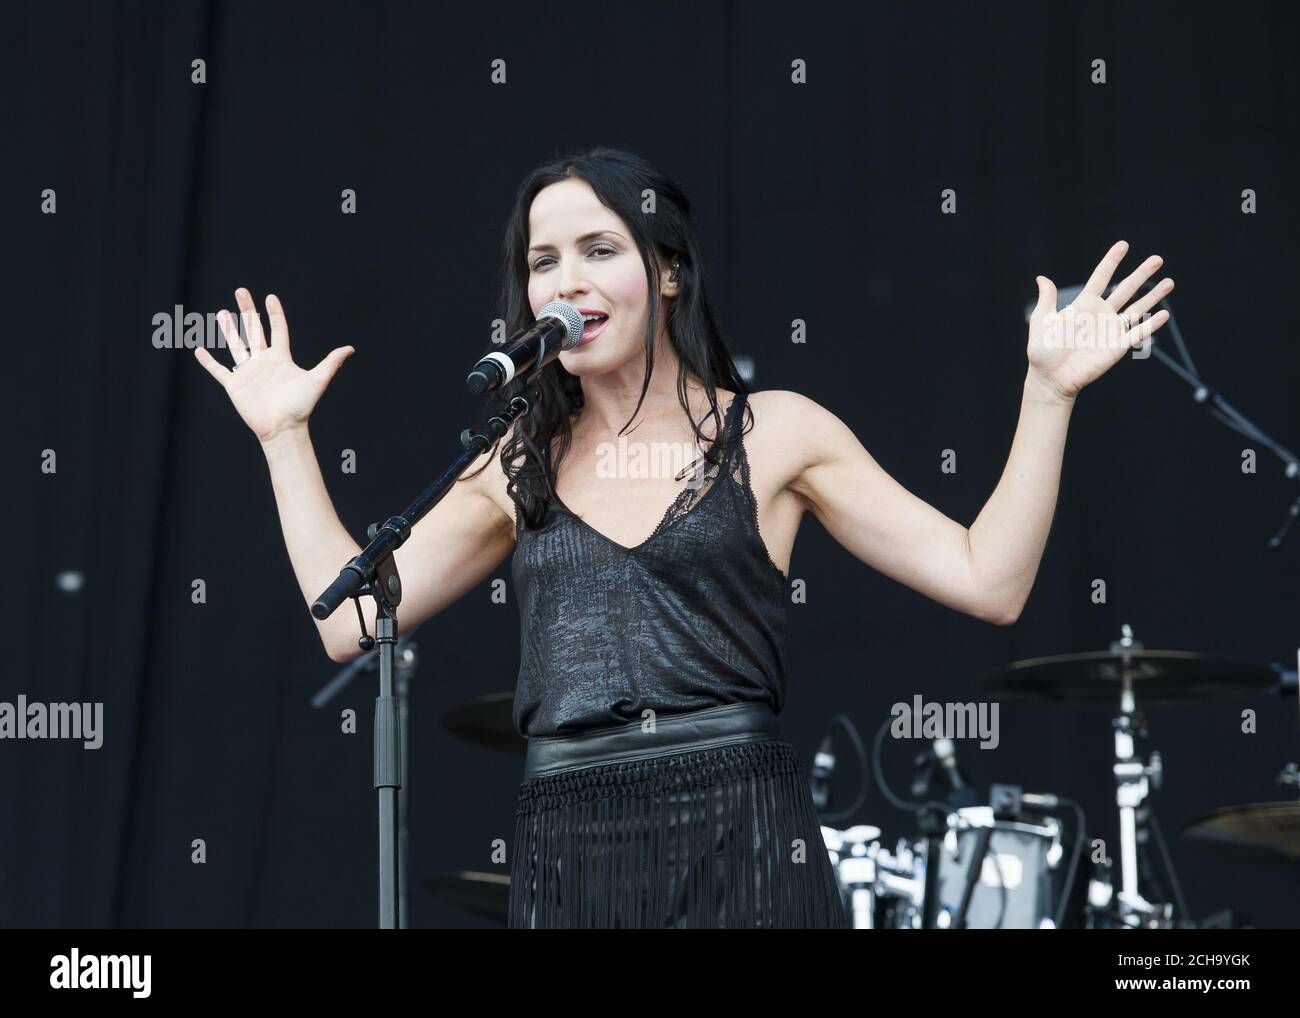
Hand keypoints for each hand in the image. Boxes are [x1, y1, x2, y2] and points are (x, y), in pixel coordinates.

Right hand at [194, 289, 354, 443]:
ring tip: (222, 313)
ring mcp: (248, 373)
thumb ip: (331, 363)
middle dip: (247, 311)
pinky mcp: (235, 386)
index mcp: (281, 358)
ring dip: (229, 329)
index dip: (275, 314)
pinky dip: (208, 362)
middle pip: (254, 330)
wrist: (283, 428)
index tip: (270, 297)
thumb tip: (350, 349)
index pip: (278, 330)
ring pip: (236, 345)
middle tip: (241, 291)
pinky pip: (219, 371)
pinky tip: (199, 350)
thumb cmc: (301, 406)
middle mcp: (264, 362)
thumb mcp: (317, 381)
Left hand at [1026, 240, 1173, 400]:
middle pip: (1125, 289)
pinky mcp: (1117, 347)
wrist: (1051, 378)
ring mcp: (1111, 330)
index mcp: (1083, 305)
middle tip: (1158, 258)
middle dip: (1142, 273)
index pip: (1101, 278)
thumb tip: (1042, 278)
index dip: (1111, 261)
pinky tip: (1165, 314)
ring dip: (1153, 295)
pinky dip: (1151, 324)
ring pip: (1137, 308)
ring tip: (1169, 281)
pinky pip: (1138, 333)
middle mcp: (1101, 314)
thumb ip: (1047, 299)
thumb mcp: (1042, 321)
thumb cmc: (1043, 351)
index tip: (1124, 245)